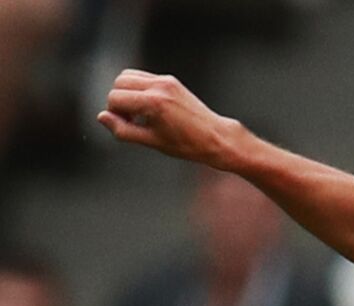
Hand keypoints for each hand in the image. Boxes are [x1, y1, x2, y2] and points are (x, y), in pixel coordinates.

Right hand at [98, 70, 241, 168]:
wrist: (216, 137)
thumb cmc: (187, 144)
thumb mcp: (151, 141)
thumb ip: (123, 130)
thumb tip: (102, 117)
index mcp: (153, 102)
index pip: (115, 98)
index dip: (114, 114)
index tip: (125, 125)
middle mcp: (159, 87)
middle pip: (119, 83)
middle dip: (118, 100)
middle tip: (131, 119)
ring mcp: (166, 81)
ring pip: (128, 76)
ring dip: (126, 92)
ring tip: (139, 113)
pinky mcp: (171, 80)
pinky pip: (143, 77)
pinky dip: (138, 88)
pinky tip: (148, 107)